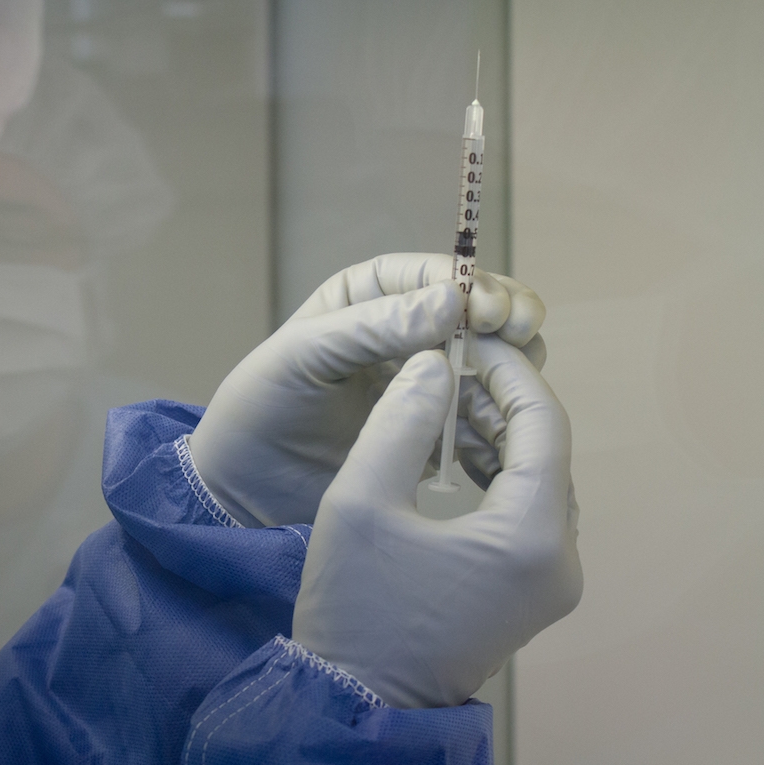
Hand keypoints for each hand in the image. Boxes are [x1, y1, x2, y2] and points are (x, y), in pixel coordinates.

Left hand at [188, 253, 545, 526]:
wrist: (245, 490)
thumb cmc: (261, 408)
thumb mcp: (303, 356)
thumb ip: (371, 328)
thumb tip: (450, 303)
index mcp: (368, 298)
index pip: (431, 274)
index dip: (467, 284)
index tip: (486, 310)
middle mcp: (403, 334)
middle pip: (476, 313)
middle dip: (506, 319)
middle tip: (519, 336)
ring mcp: (423, 385)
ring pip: (490, 364)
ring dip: (513, 370)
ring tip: (516, 386)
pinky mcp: (433, 434)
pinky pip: (482, 421)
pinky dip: (502, 422)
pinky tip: (508, 431)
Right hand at [290, 340, 581, 708]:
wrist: (356, 705)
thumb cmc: (353, 611)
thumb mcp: (359, 502)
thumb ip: (398, 421)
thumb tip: (432, 363)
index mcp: (530, 537)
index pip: (542, 423)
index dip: (507, 370)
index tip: (467, 335)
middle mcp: (560, 561)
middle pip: (547, 450)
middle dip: (499, 398)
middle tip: (448, 359)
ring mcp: (550, 582)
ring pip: (538, 479)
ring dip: (495, 433)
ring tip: (443, 395)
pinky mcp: (530, 594)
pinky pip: (526, 512)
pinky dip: (495, 472)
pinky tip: (451, 447)